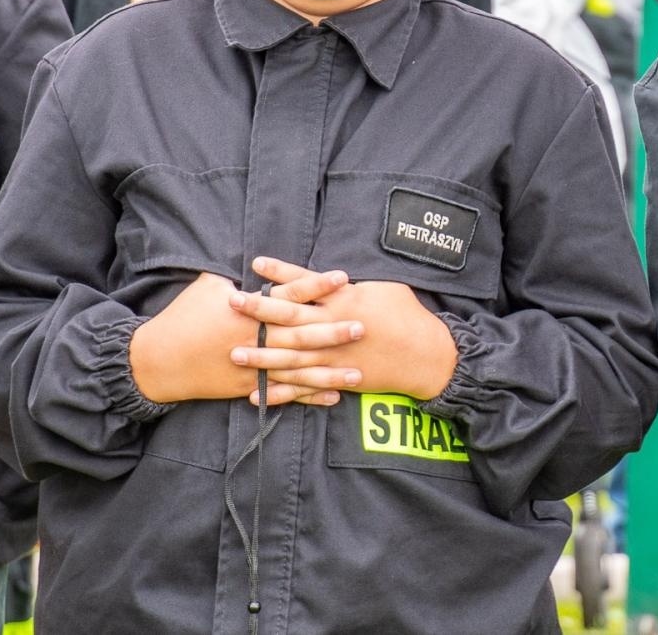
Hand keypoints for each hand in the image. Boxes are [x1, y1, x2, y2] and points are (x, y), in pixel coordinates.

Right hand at [129, 270, 361, 404]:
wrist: (158, 360)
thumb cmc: (182, 317)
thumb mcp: (207, 286)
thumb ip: (236, 277)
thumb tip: (255, 264)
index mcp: (248, 309)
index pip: (289, 293)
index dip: (317, 284)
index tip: (344, 277)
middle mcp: (255, 338)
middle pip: (302, 334)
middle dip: (334, 331)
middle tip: (363, 326)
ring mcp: (253, 366)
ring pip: (299, 369)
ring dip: (330, 370)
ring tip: (358, 372)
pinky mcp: (249, 387)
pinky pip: (285, 393)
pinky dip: (309, 395)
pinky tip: (332, 396)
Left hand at [232, 256, 457, 402]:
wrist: (425, 355)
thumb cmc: (407, 314)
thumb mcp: (383, 287)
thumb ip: (351, 285)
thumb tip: (330, 275)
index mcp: (345, 300)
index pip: (307, 283)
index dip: (281, 273)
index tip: (256, 263)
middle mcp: (335, 328)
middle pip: (290, 318)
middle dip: (260, 311)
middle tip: (233, 303)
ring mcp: (334, 357)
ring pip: (290, 357)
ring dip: (262, 356)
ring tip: (235, 353)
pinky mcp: (338, 378)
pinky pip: (304, 387)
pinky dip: (281, 392)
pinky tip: (257, 394)